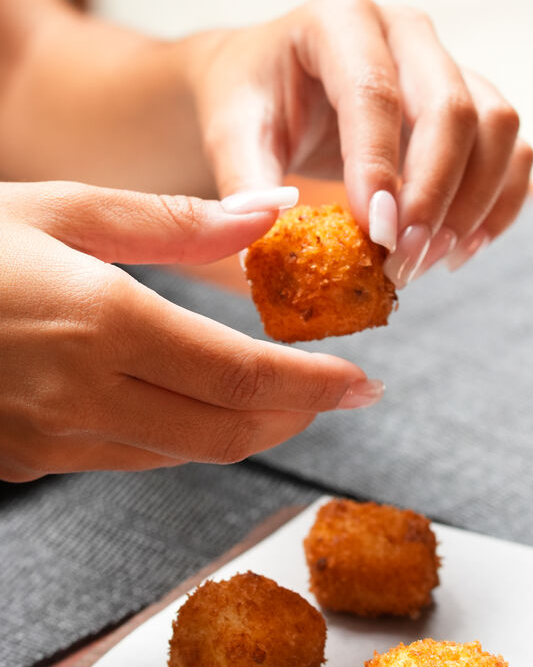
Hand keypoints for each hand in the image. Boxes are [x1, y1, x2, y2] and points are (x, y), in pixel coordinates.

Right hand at [0, 181, 380, 481]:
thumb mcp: (63, 208)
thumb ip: (174, 222)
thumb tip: (269, 214)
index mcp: (101, 323)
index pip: (242, 377)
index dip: (315, 386)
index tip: (365, 380)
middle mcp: (83, 395)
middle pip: (227, 430)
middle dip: (297, 414)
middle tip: (340, 389)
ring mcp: (51, 438)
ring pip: (185, 452)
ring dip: (248, 427)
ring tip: (286, 391)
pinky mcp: (28, 458)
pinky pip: (133, 457)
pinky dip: (187, 435)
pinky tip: (201, 400)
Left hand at [183, 0, 532, 287]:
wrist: (271, 83)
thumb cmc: (251, 101)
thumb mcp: (233, 135)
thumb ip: (246, 183)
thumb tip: (266, 235)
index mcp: (340, 19)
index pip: (375, 93)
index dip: (382, 168)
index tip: (378, 236)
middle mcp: (404, 30)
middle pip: (453, 107)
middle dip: (435, 195)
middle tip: (405, 260)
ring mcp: (444, 61)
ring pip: (497, 126)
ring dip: (474, 203)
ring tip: (429, 261)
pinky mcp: (469, 98)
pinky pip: (512, 147)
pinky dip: (499, 202)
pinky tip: (461, 249)